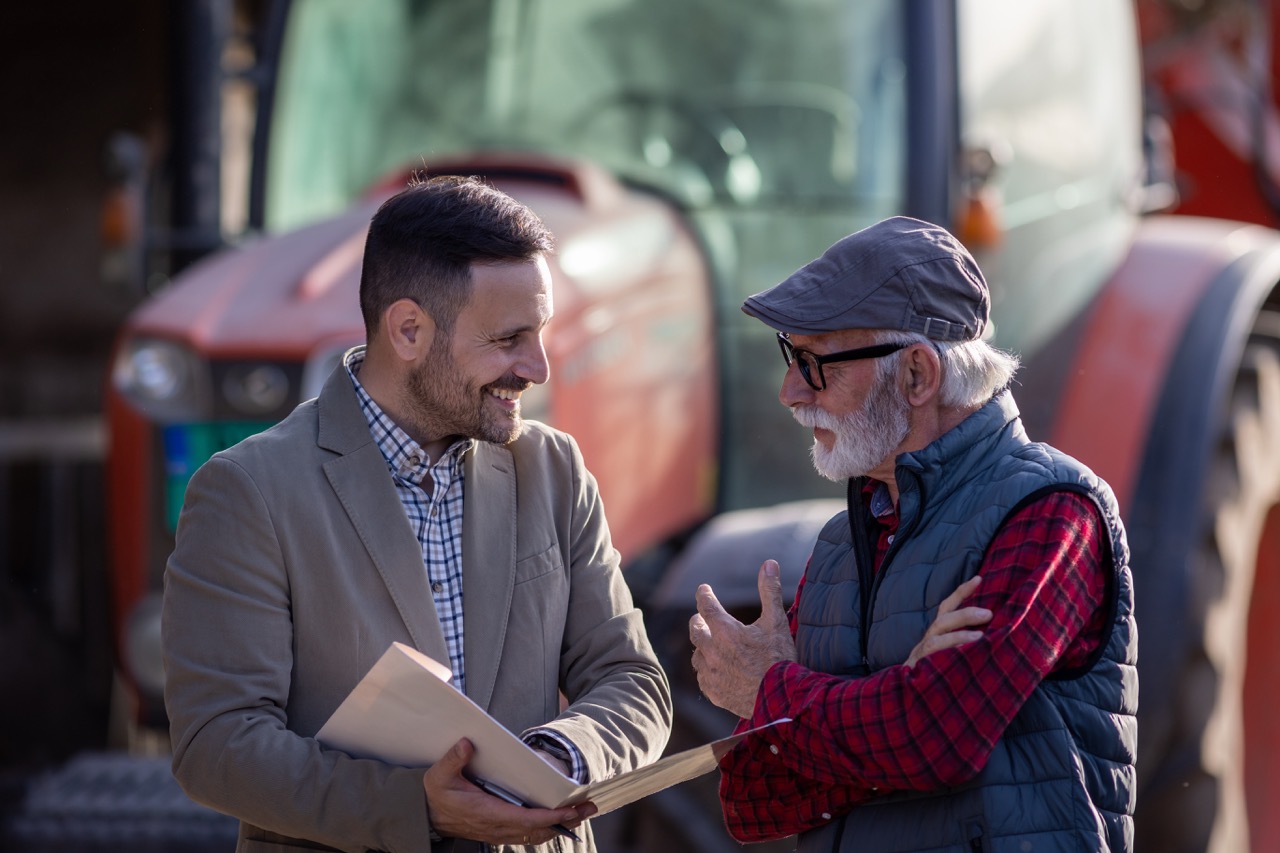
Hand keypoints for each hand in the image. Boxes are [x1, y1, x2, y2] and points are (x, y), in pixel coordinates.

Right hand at [423, 738, 595, 844]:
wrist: (427, 816)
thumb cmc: (436, 795)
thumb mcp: (438, 775)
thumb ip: (453, 760)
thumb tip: (467, 743)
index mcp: (485, 813)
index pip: (524, 819)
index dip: (549, 817)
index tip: (569, 810)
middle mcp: (496, 826)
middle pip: (538, 829)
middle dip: (565, 820)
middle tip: (588, 807)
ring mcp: (499, 831)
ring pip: (536, 834)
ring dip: (560, 824)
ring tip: (583, 812)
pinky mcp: (500, 830)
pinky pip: (529, 834)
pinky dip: (548, 827)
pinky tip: (561, 818)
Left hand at [689, 560, 796, 717]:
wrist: (783, 700)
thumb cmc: (781, 659)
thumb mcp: (777, 622)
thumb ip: (770, 591)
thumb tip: (769, 563)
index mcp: (726, 632)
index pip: (706, 606)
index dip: (704, 595)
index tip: (703, 589)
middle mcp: (713, 652)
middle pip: (695, 631)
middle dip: (698, 621)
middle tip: (700, 617)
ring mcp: (712, 674)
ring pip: (697, 656)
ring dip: (701, 647)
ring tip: (707, 644)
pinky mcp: (714, 693)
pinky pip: (702, 678)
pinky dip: (706, 671)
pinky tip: (713, 669)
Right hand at [905, 575, 992, 667]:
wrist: (910, 696)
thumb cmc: (939, 673)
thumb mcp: (954, 653)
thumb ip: (968, 642)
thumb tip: (993, 632)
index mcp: (939, 633)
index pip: (948, 607)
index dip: (961, 592)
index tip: (978, 579)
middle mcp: (929, 640)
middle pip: (943, 620)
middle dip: (965, 615)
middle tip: (988, 614)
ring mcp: (920, 655)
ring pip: (935, 641)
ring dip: (957, 637)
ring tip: (980, 638)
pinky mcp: (917, 671)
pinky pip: (929, 663)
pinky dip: (945, 659)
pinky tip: (961, 659)